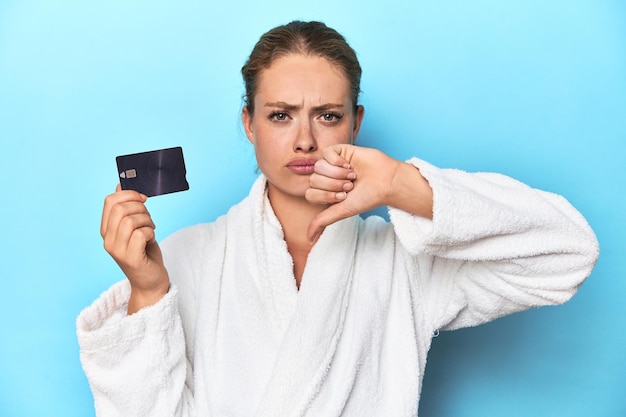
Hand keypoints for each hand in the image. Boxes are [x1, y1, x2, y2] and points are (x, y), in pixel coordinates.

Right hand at [101, 185, 169, 313]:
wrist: (151, 281)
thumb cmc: (145, 252)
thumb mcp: (136, 227)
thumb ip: (128, 209)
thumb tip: (120, 186)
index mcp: (106, 230)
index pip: (109, 201)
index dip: (128, 194)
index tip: (143, 199)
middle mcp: (108, 240)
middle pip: (120, 208)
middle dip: (140, 207)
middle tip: (149, 218)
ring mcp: (117, 250)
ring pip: (130, 220)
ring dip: (147, 220)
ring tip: (150, 229)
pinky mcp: (130, 258)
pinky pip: (140, 233)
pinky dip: (150, 232)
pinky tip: (151, 239)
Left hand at [305, 144, 402, 240]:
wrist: (385, 182)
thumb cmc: (367, 197)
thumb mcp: (342, 211)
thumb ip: (322, 221)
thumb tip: (308, 238)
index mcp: (325, 191)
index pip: (310, 193)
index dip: (326, 196)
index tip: (343, 197)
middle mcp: (326, 177)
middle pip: (313, 180)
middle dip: (333, 185)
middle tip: (350, 186)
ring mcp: (332, 163)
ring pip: (318, 167)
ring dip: (337, 174)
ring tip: (352, 176)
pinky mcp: (339, 150)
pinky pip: (326, 153)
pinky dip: (338, 162)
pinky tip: (349, 165)